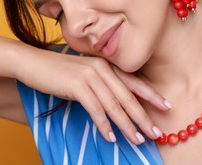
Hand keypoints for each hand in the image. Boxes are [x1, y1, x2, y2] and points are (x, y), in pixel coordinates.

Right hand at [15, 46, 170, 144]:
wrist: (34, 62)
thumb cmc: (62, 72)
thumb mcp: (87, 75)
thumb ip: (104, 84)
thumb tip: (121, 104)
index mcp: (108, 66)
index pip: (135, 82)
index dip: (152, 96)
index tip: (167, 107)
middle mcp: (103, 68)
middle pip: (128, 97)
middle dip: (143, 117)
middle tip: (156, 132)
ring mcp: (91, 75)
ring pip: (114, 105)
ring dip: (127, 125)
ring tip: (137, 140)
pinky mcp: (77, 85)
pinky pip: (95, 108)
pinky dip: (103, 124)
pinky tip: (110, 137)